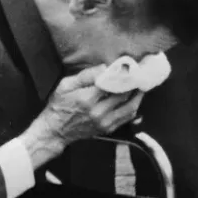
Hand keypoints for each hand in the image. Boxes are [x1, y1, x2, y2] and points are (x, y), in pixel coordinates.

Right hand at [20, 66, 143, 168]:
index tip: (132, 65)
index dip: (124, 74)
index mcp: (87, 98)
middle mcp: (99, 112)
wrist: (55, 131)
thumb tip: (105, 68)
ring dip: (138, 96)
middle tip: (141, 73)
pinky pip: (126, 118)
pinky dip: (133, 107)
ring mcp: (104, 122)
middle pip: (124, 95)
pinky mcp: (107, 129)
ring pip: (130, 107)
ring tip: (142, 85)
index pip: (113, 83)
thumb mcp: (65, 85)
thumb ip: (85, 75)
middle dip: (134, 83)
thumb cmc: (58, 105)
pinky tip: (135, 99)